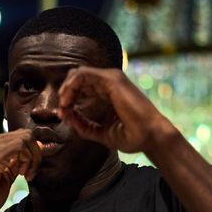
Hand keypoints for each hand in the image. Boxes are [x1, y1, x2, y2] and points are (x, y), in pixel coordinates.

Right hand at [0, 129, 41, 211]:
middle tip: (30, 173)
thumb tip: (30, 156)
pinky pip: (21, 145)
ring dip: (33, 157)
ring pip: (25, 137)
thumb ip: (14, 164)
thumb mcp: (2, 176)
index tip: (29, 172)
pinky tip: (23, 175)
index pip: (19, 137)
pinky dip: (29, 159)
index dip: (31, 153)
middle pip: (25, 134)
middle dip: (35, 153)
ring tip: (27, 175)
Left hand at [58, 66, 174, 152]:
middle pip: (77, 78)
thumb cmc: (130, 136)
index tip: (63, 114)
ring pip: (78, 73)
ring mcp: (111, 79)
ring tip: (64, 105)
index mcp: (107, 93)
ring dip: (66, 89)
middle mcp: (109, 83)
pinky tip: (68, 100)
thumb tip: (65, 116)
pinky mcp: (112, 79)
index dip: (67, 98)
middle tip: (61, 109)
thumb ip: (82, 125)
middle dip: (64, 93)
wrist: (149, 138)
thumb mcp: (99, 132)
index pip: (81, 87)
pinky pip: (83, 74)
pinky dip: (71, 86)